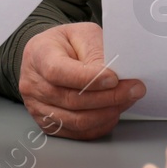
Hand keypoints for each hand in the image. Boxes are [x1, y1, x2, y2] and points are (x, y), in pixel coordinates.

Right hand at [18, 22, 143, 138]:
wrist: (50, 55)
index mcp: (38, 54)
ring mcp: (37, 107)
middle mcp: (33, 83)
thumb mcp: (83, 34)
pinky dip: (100, 125)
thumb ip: (96, 52)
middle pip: (71, 99)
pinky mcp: (47, 124)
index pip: (59, 72)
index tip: (114, 78)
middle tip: (134, 89)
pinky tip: (112, 112)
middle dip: (108, 97)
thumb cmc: (67, 43)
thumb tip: (115, 77)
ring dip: (107, 113)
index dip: (88, 78)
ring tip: (126, 100)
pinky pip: (77, 133)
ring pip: (76, 120)